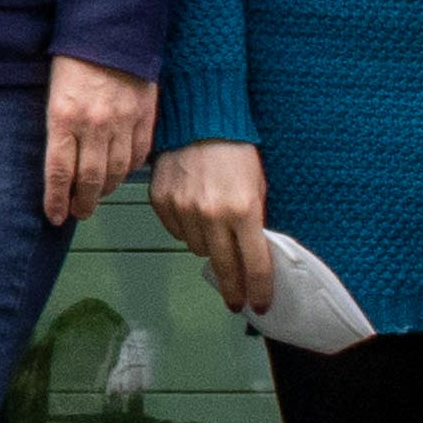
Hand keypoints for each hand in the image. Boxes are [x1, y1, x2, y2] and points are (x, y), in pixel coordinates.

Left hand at [42, 57, 157, 228]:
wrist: (111, 29)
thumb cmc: (75, 58)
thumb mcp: (53, 92)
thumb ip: (57, 128)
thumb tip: (60, 165)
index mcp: (63, 116)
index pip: (58, 171)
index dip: (56, 199)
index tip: (54, 216)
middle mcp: (93, 124)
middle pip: (88, 178)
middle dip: (82, 202)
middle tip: (78, 212)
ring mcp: (122, 121)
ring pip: (115, 171)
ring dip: (104, 190)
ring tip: (96, 197)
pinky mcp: (144, 116)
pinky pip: (137, 155)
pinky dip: (128, 170)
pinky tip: (119, 173)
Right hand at [150, 140, 272, 316]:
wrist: (199, 119)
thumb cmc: (235, 148)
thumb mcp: (258, 185)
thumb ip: (256, 220)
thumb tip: (255, 254)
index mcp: (243, 210)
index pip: (254, 264)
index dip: (259, 289)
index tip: (260, 303)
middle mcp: (212, 215)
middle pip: (224, 268)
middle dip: (233, 289)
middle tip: (237, 300)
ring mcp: (183, 210)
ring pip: (198, 250)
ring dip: (209, 247)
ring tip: (215, 227)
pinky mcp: (162, 202)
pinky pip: (176, 232)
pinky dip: (187, 229)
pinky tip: (195, 212)